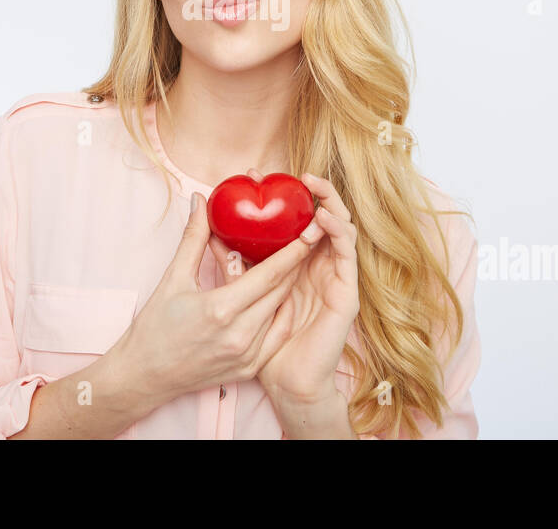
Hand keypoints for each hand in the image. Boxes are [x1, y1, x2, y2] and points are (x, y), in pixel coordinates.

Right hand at [112, 190, 325, 406]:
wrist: (144, 376)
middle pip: (280, 292)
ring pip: (281, 313)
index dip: (292, 252)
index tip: (308, 232)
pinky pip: (277, 336)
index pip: (269, 275)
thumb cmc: (154, 328)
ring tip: (294, 266)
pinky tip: (281, 298)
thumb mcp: (173, 279)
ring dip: (288, 289)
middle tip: (307, 242)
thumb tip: (200, 201)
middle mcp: (240, 335)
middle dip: (295, 265)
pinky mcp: (249, 370)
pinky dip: (282, 315)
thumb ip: (193, 238)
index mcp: (221, 309)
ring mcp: (247, 355)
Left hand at [211, 168, 359, 406]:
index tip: (255, 173)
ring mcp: (336, 280)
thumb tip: (208, 230)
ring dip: (330, 205)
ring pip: (341, 230)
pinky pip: (348, 257)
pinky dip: (339, 233)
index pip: (292, 220)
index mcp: (297, 266)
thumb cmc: (265, 346)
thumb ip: (227, 262)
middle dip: (310, 193)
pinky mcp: (348, 295)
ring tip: (313, 185)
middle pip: (320, 220)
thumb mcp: (237, 297)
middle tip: (292, 172)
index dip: (278, 196)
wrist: (289, 385)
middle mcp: (320, 268)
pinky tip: (324, 218)